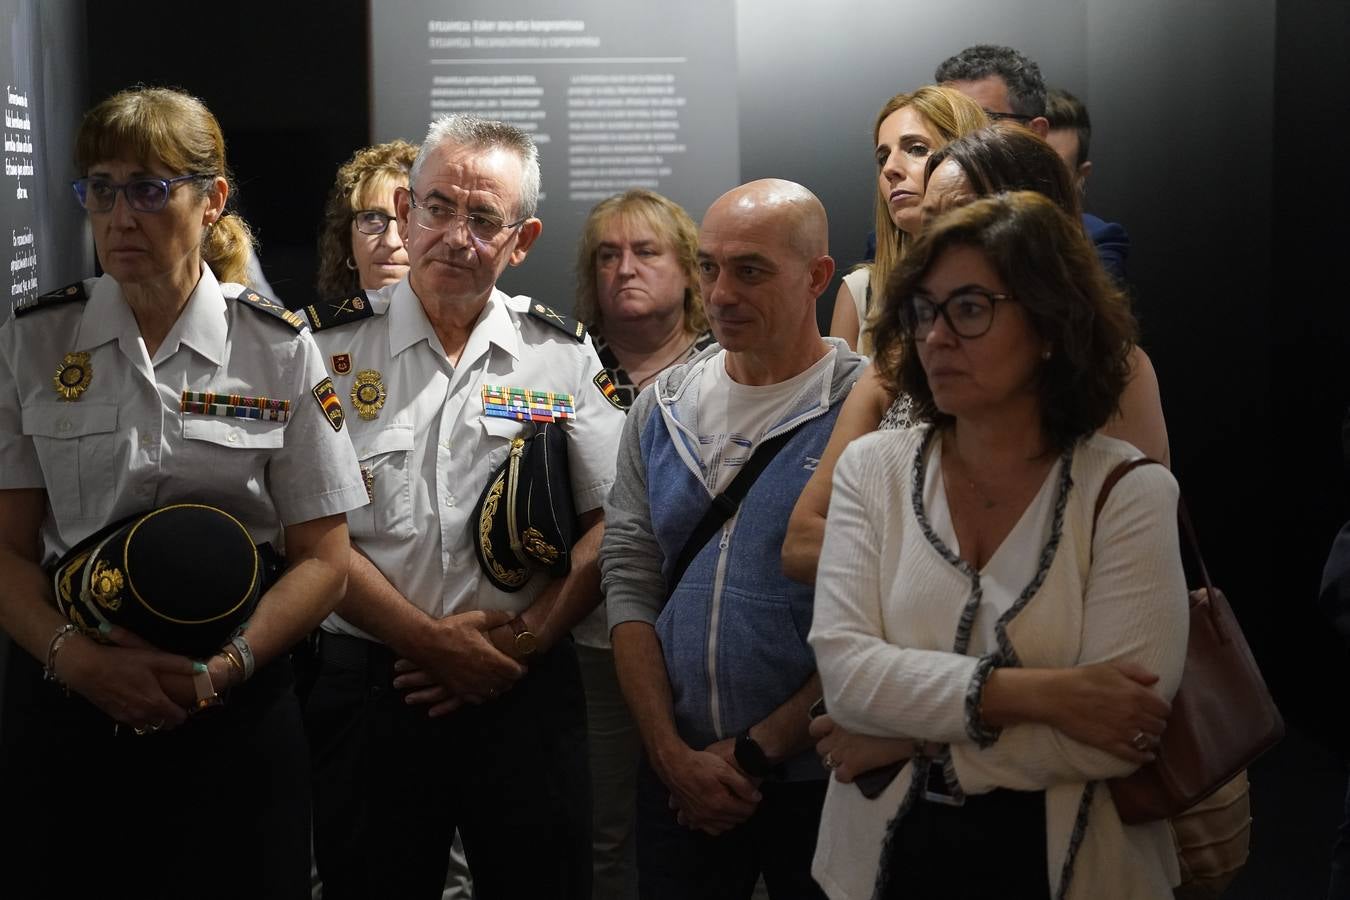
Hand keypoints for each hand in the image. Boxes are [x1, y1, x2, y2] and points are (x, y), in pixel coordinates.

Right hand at [58, 627, 194, 730]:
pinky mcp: (115, 716)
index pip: (177, 717)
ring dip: (157, 720)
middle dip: (172, 718)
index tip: (186, 703)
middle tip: (174, 704)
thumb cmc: (122, 662)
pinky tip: (141, 706)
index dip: (185, 712)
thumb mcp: (153, 658)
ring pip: (149, 726)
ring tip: (159, 706)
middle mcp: (143, 714)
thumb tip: (202, 668)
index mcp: (155, 702)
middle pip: (165, 725)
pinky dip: (142, 719)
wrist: (87, 669)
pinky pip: (135, 724)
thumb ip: (178, 664)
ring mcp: (128, 718)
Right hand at [397, 609, 523, 709]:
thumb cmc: (451, 630)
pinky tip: (481, 688)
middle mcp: (483, 676)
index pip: (515, 671)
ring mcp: (470, 685)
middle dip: (511, 679)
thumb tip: (513, 615)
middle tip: (512, 671)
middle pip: (506, 684)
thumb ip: (497, 617)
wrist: (425, 643)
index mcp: (490, 659)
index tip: (523, 665)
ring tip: (498, 680)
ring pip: (492, 694)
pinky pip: (476, 700)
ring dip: (498, 688)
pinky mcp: (458, 690)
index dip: (521, 669)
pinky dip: (482, 695)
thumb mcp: (476, 618)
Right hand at [660, 741, 760, 834]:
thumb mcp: (724, 769)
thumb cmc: (700, 764)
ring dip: (731, 819)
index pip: (746, 812)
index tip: (752, 796)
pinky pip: (708, 829)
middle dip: (743, 811)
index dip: (752, 804)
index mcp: (721, 804)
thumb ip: (742, 784)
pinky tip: (717, 815)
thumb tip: (757, 798)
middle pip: (735, 821)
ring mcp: (699, 819)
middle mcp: (711, 816)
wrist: (674, 766)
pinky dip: (716, 825)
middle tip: (743, 799)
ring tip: (732, 806)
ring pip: (723, 828)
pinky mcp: (691, 817)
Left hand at [809, 714, 914, 783]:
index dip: (822, 734)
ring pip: (826, 762)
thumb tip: (867, 719)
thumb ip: (859, 714)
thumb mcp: (870, 708)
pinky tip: (856, 774)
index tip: (832, 735)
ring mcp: (842, 750)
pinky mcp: (852, 765)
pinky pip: (839, 776)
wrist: (904, 727)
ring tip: (850, 762)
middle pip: (821, 748)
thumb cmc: (892, 714)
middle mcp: (836, 734)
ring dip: (836, 763)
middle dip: (831, 750)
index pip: (815, 727)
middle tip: (845, 750)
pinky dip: (846, 776)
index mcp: (839, 717)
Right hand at [1045, 662, 1169, 763]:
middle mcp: (1134, 715)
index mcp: (1137, 694)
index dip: (1162, 708)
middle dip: (1157, 723)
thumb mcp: (1111, 667)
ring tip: (1146, 736)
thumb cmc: (1083, 678)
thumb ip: (1136, 672)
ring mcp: (1123, 731)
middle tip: (1150, 721)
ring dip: (1151, 739)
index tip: (1156, 708)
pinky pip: (1135, 756)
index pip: (1164, 708)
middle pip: (1159, 725)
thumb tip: (1156, 679)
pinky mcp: (1110, 744)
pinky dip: (1144, 757)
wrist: (1058, 696)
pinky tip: (1146, 756)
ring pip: (1150, 741)